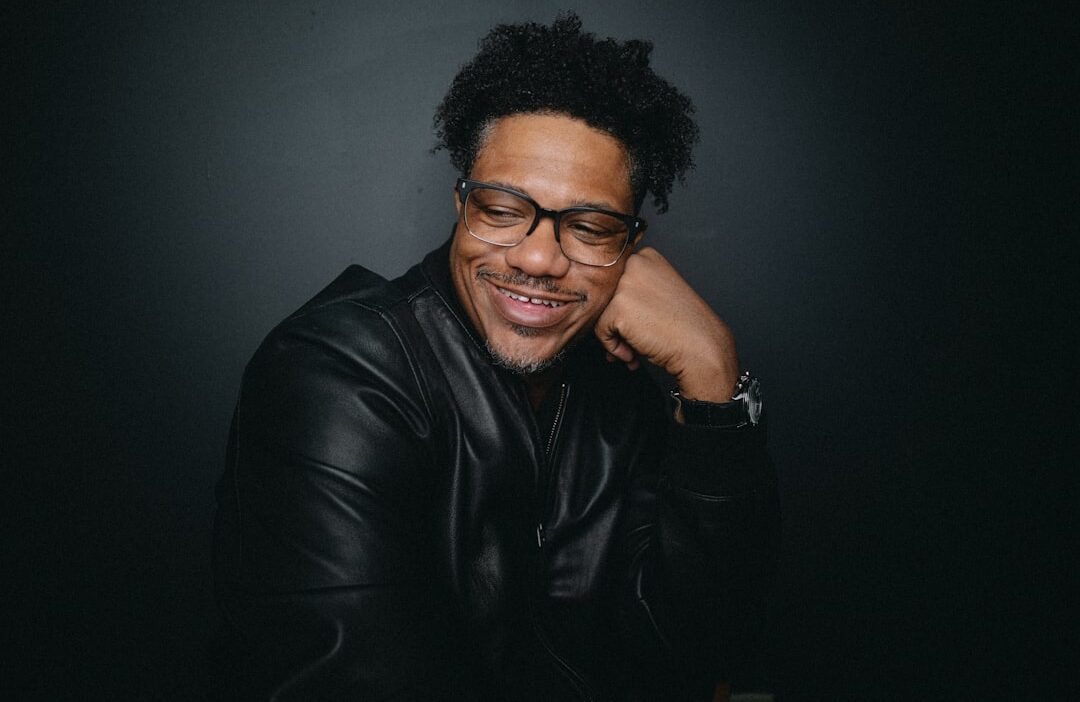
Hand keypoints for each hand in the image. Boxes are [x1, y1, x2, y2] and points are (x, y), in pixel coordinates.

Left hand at [594, 247, 739, 401]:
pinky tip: (633, 353)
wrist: (701, 347)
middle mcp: (635, 264)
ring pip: (601, 313)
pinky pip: (600, 330)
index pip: (615, 282)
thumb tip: (604, 305)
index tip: (641, 322)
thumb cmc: (685, 326)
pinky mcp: (618, 307)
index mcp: (647, 257)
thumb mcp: (658, 295)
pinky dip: (613, 347)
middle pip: (606, 297)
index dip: (624, 308)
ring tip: (634, 350)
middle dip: (616, 323)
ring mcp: (626, 284)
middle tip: (635, 340)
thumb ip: (633, 292)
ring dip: (615, 337)